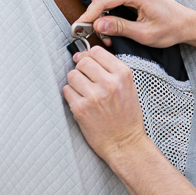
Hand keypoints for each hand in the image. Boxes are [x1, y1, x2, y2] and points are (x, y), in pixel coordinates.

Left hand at [63, 46, 146, 162]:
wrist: (124, 142)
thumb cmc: (127, 116)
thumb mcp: (128, 86)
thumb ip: (110, 69)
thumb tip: (82, 55)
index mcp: (123, 75)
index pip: (97, 51)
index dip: (91, 56)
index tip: (90, 63)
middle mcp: (109, 83)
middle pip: (83, 62)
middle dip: (82, 69)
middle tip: (87, 79)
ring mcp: (94, 96)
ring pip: (72, 75)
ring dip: (76, 82)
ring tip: (85, 92)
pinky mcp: (80, 109)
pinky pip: (66, 91)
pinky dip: (71, 95)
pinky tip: (81, 102)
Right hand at [77, 0, 195, 47]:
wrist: (185, 23)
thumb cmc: (170, 28)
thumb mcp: (144, 34)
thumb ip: (119, 28)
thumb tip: (97, 25)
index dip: (88, 14)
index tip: (79, 28)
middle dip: (95, 15)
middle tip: (100, 35)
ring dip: (102, 12)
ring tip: (110, 31)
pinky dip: (109, 8)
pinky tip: (115, 23)